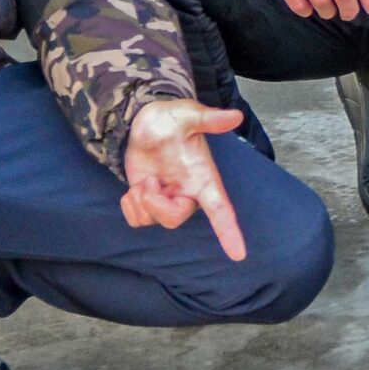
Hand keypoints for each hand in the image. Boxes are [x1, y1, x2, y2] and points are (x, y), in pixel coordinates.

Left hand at [120, 98, 249, 258]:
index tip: (239, 255)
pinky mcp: (149, 203)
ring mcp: (167, 201)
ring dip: (139, 199)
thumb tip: (236, 116)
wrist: (144, 122)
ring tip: (145, 179)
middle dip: (154, 203)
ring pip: (151, 220)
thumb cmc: (171, 119)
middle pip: (172, 219)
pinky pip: (137, 220)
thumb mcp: (188, 114)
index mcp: (203, 179)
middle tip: (149, 181)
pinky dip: (129, 205)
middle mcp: (188, 195)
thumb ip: (209, 118)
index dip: (229, 233)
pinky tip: (134, 188)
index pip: (220, 210)